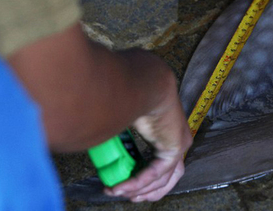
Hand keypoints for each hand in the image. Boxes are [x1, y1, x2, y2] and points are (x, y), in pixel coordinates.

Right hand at [104, 73, 191, 201]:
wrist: (144, 80)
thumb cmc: (131, 87)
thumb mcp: (122, 112)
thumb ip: (115, 127)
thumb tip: (94, 136)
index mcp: (165, 127)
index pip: (160, 159)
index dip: (143, 176)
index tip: (122, 184)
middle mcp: (175, 135)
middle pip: (167, 174)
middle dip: (145, 189)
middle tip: (123, 194)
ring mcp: (178, 141)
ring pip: (163, 177)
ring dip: (140, 188)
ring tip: (119, 191)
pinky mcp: (176, 146)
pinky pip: (158, 172)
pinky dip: (139, 181)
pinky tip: (123, 186)